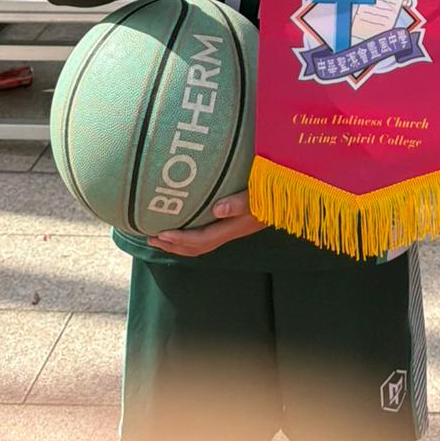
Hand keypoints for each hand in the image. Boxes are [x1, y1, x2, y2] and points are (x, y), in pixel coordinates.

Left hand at [147, 192, 266, 257]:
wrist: (290, 197)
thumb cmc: (275, 193)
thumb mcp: (260, 195)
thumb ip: (240, 202)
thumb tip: (217, 209)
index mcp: (233, 228)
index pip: (201, 240)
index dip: (180, 239)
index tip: (160, 233)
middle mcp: (230, 232)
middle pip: (196, 247)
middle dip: (172, 245)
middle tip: (149, 238)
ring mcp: (232, 229)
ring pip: (200, 243)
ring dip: (178, 242)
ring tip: (159, 235)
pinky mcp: (234, 222)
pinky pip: (206, 234)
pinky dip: (190, 234)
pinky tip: (184, 223)